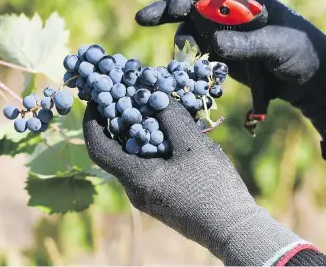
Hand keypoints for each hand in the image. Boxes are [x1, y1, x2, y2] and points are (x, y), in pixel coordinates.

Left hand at [83, 98, 305, 265]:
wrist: (233, 229)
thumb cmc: (214, 188)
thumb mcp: (194, 146)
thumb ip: (172, 118)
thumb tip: (155, 96)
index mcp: (136, 178)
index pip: (98, 147)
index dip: (92, 121)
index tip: (96, 99)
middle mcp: (135, 189)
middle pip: (115, 149)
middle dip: (119, 120)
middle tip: (129, 96)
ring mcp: (148, 195)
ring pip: (133, 156)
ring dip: (139, 132)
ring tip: (153, 110)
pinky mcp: (161, 196)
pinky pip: (147, 165)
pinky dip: (152, 145)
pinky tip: (171, 133)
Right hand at [135, 0, 325, 140]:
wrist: (306, 78)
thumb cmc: (299, 51)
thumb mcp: (277, 44)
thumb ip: (247, 44)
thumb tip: (213, 44)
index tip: (179, 7)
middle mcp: (225, 14)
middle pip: (189, 5)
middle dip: (166, 11)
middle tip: (144, 19)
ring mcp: (220, 35)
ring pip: (188, 32)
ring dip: (182, 42)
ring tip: (185, 56)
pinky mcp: (218, 56)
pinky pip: (196, 55)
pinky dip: (187, 60)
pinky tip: (184, 69)